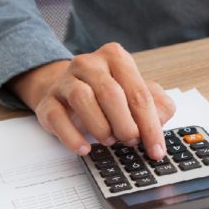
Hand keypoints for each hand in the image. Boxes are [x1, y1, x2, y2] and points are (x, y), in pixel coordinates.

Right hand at [8, 42, 175, 159]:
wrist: (68, 92)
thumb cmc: (108, 95)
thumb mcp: (136, 94)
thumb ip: (156, 105)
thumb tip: (160, 120)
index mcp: (116, 57)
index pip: (139, 93)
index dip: (150, 125)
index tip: (156, 150)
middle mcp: (90, 63)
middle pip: (111, 94)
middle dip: (126, 124)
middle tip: (131, 141)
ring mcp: (65, 80)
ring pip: (83, 99)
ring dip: (101, 127)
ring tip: (109, 140)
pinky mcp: (48, 100)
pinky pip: (57, 117)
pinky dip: (72, 137)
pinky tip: (84, 148)